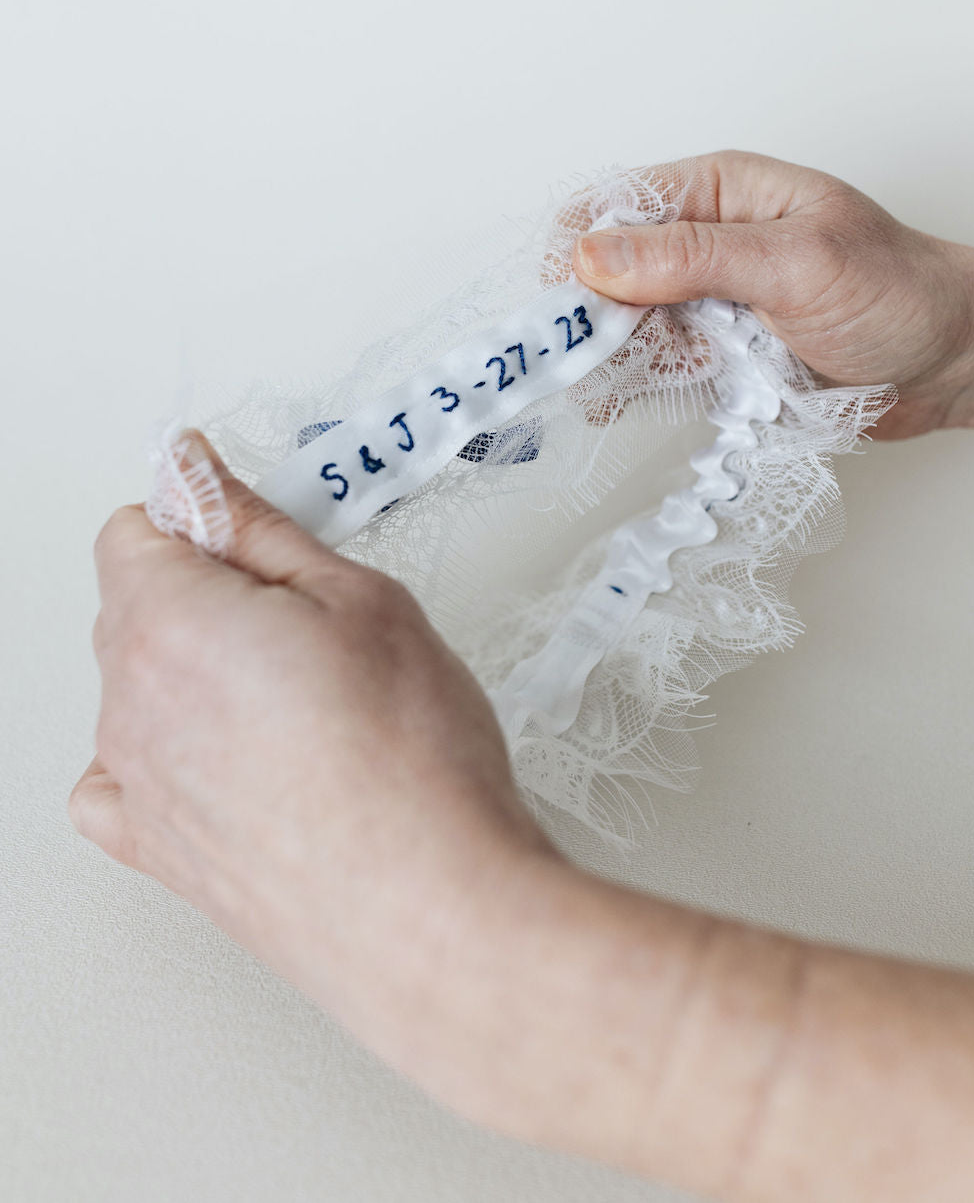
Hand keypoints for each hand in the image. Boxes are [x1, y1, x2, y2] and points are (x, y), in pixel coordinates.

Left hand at [71, 434, 552, 1064]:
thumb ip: (263, 529)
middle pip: (136, 606)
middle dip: (207, 593)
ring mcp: (136, 783)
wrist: (431, 909)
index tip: (252, 536)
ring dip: (201, 676)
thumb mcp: (361, 599)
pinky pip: (125, 781)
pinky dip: (167, 758)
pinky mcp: (159, 852)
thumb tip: (204, 482)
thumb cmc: (410, 761)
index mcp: (166, 619)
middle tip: (307, 622)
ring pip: (142, 688)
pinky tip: (241, 761)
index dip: (200, 519)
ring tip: (308, 708)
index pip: (134, 528)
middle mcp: (128, 702)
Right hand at [574, 150, 973, 437]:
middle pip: (608, 271)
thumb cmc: (897, 293)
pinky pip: (655, 366)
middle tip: (582, 357)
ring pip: (624, 325)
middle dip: (588, 313)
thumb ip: (694, 258)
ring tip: (605, 386)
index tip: (573, 303)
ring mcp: (707, 302)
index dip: (582, 251)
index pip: (617, 206)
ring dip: (610, 356)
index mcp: (720, 193)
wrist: (948, 363)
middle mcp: (705, 244)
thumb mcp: (795, 263)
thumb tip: (598, 255)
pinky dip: (636, 385)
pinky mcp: (716, 354)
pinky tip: (624, 400)